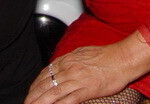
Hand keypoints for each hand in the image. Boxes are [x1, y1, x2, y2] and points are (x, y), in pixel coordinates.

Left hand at [24, 35, 149, 103]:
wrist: (122, 59)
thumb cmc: (107, 55)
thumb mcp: (84, 51)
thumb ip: (71, 59)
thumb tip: (62, 64)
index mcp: (68, 59)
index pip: (46, 72)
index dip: (36, 83)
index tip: (32, 91)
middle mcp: (69, 69)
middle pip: (45, 84)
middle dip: (33, 96)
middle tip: (27, 102)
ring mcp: (76, 80)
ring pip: (51, 94)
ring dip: (39, 103)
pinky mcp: (85, 90)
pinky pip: (66, 101)